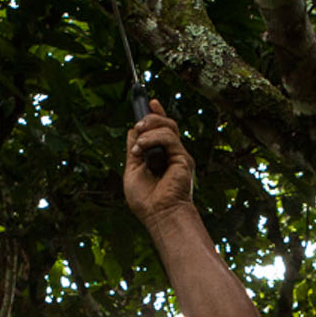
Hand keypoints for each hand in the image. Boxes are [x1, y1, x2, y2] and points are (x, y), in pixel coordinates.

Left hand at [123, 103, 193, 226]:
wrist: (158, 214)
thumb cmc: (146, 199)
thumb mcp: (132, 169)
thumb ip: (134, 149)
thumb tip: (133, 129)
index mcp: (160, 156)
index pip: (161, 128)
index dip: (157, 113)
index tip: (150, 101)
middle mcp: (171, 153)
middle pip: (166, 123)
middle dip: (151, 117)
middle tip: (138, 126)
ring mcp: (178, 155)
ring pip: (168, 126)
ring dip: (149, 129)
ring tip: (138, 145)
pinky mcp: (183, 158)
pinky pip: (169, 138)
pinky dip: (153, 138)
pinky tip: (141, 149)